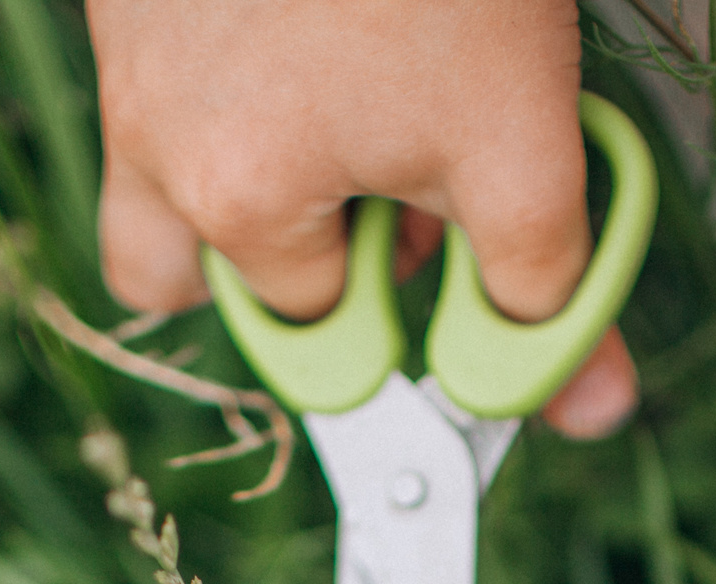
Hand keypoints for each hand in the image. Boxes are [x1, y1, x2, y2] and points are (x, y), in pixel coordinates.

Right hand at [83, 0, 638, 438]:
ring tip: (344, 122)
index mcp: (234, 200)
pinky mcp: (132, 5)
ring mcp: (131, 68)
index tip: (451, 290)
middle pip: (213, 286)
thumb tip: (583, 411)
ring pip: (163, 204)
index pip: (322, 348)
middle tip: (407, 182)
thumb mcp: (517, 133)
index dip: (407, 327)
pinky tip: (309, 36)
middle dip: (320, 261)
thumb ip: (542, 286)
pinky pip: (162, 102)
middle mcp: (155, 144)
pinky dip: (234, 97)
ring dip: (250, 202)